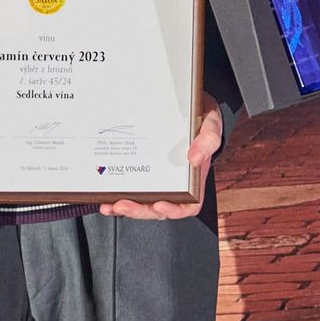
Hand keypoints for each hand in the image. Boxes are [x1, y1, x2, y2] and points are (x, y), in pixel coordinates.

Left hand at [100, 91, 222, 220]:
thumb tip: (193, 158)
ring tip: (111, 205)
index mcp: (194, 180)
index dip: (174, 210)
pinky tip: (107, 198)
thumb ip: (207, 141)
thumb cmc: (204, 122)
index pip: (187, 205)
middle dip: (140, 210)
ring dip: (127, 208)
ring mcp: (160, 180)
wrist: (193, 109)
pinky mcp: (147, 172)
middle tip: (123, 205)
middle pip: (159, 208)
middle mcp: (176, 184)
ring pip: (144, 203)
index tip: (160, 205)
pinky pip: (134, 189)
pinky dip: (120, 196)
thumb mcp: (212, 128)